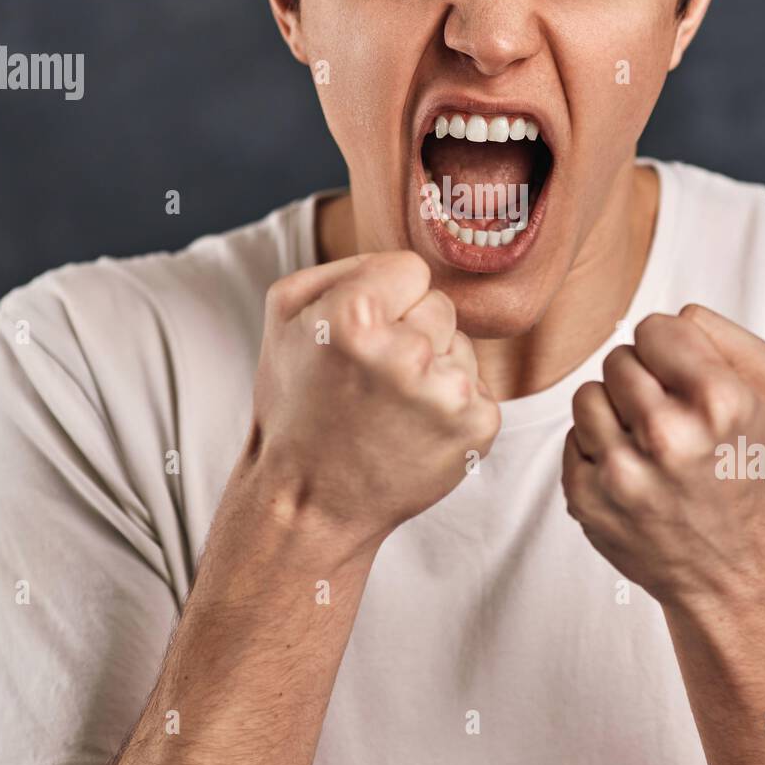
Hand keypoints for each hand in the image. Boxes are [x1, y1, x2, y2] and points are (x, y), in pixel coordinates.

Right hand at [244, 250, 500, 548]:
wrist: (310, 501)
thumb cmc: (297, 403)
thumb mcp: (286, 313)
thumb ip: (347, 266)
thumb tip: (406, 264)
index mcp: (355, 318)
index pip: (410, 267)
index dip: (384, 298)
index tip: (359, 334)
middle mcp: (408, 355)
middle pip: (439, 305)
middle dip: (410, 332)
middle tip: (369, 378)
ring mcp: (448, 395)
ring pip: (460, 346)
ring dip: (433, 369)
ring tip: (389, 407)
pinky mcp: (478, 428)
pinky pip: (477, 386)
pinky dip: (451, 406)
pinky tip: (414, 430)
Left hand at [562, 303, 764, 608]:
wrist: (733, 567)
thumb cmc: (747, 470)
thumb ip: (721, 333)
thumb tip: (670, 317)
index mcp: (717, 402)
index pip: (654, 327)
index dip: (670, 349)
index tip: (684, 380)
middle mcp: (667, 437)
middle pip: (618, 359)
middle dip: (642, 380)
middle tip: (670, 417)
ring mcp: (621, 472)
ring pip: (587, 394)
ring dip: (614, 411)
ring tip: (647, 441)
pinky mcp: (586, 499)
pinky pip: (571, 437)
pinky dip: (597, 449)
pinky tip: (632, 471)